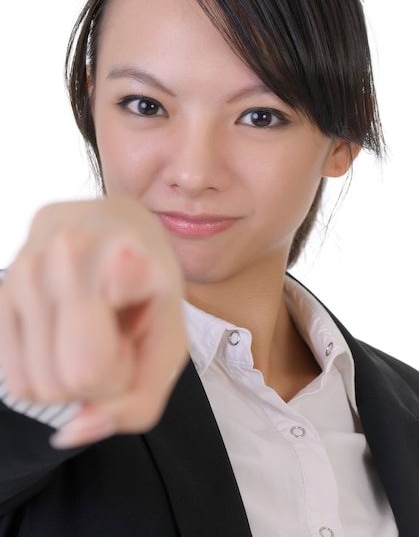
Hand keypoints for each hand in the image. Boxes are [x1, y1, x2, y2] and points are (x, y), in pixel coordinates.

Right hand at [0, 197, 187, 447]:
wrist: (117, 227)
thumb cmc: (150, 287)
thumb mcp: (170, 343)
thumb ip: (138, 400)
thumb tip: (70, 434)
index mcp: (121, 255)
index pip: (95, 358)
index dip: (121, 367)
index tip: (131, 318)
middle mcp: (63, 253)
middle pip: (70, 381)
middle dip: (102, 381)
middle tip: (118, 340)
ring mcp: (23, 267)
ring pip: (36, 385)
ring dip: (72, 378)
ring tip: (92, 334)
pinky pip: (14, 376)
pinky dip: (45, 372)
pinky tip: (65, 334)